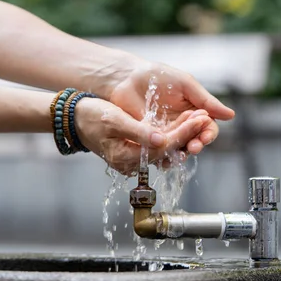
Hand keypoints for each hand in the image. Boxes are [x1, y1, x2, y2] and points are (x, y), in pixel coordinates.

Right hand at [74, 97, 212, 174]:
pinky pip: (158, 147)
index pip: (162, 147)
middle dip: (188, 134)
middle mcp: (130, 164)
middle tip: (205, 118)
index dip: (182, 133)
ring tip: (199, 119)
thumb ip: (139, 132)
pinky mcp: (134, 153)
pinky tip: (184, 124)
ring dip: (183, 134)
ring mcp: (133, 160)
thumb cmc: (91, 116)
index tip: (198, 119)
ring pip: (165, 149)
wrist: (74, 120)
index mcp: (125, 157)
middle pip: (167, 150)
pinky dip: (172, 135)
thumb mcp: (114, 120)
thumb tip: (162, 140)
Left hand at [108, 60, 234, 153]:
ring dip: (181, 154)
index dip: (208, 134)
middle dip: (196, 145)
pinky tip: (163, 159)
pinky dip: (163, 157)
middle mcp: (182, 125)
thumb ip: (206, 100)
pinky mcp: (149, 139)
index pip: (207, 127)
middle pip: (195, 141)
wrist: (127, 78)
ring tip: (179, 155)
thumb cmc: (158, 76)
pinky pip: (159, 151)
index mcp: (194, 111)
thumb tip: (231, 115)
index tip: (205, 136)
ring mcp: (166, 133)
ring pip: (178, 149)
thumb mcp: (186, 84)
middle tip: (193, 147)